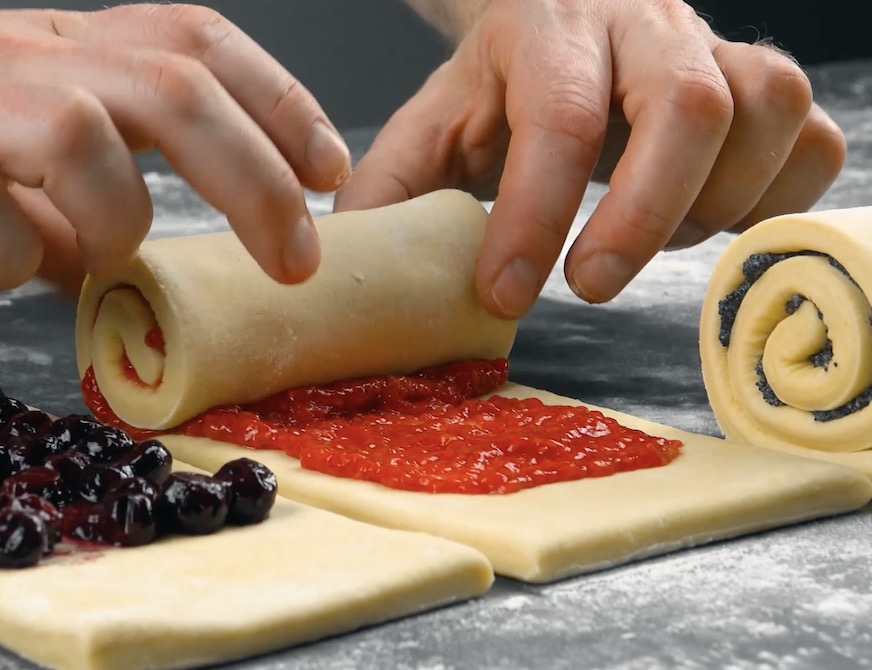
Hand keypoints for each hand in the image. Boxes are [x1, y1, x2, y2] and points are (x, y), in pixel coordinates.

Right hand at [0, 1, 349, 290]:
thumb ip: (59, 181)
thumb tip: (108, 258)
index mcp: (46, 44)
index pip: (189, 39)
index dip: (277, 97)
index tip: (328, 165)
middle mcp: (8, 59)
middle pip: (166, 86)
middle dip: (255, 174)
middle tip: (297, 254)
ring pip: (76, 129)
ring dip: (121, 215)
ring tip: (108, 261)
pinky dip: (10, 251)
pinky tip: (3, 269)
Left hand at [335, 0, 845, 318]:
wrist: (566, 11)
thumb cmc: (502, 81)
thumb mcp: (434, 123)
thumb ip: (393, 191)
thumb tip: (344, 273)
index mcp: (548, 31)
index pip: (559, 118)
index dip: (535, 215)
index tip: (502, 295)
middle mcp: (643, 27)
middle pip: (687, 104)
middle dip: (643, 215)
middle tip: (587, 288)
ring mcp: (715, 47)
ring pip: (765, 112)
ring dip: (714, 203)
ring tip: (652, 241)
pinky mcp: (763, 81)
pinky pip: (812, 139)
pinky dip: (775, 200)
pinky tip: (711, 222)